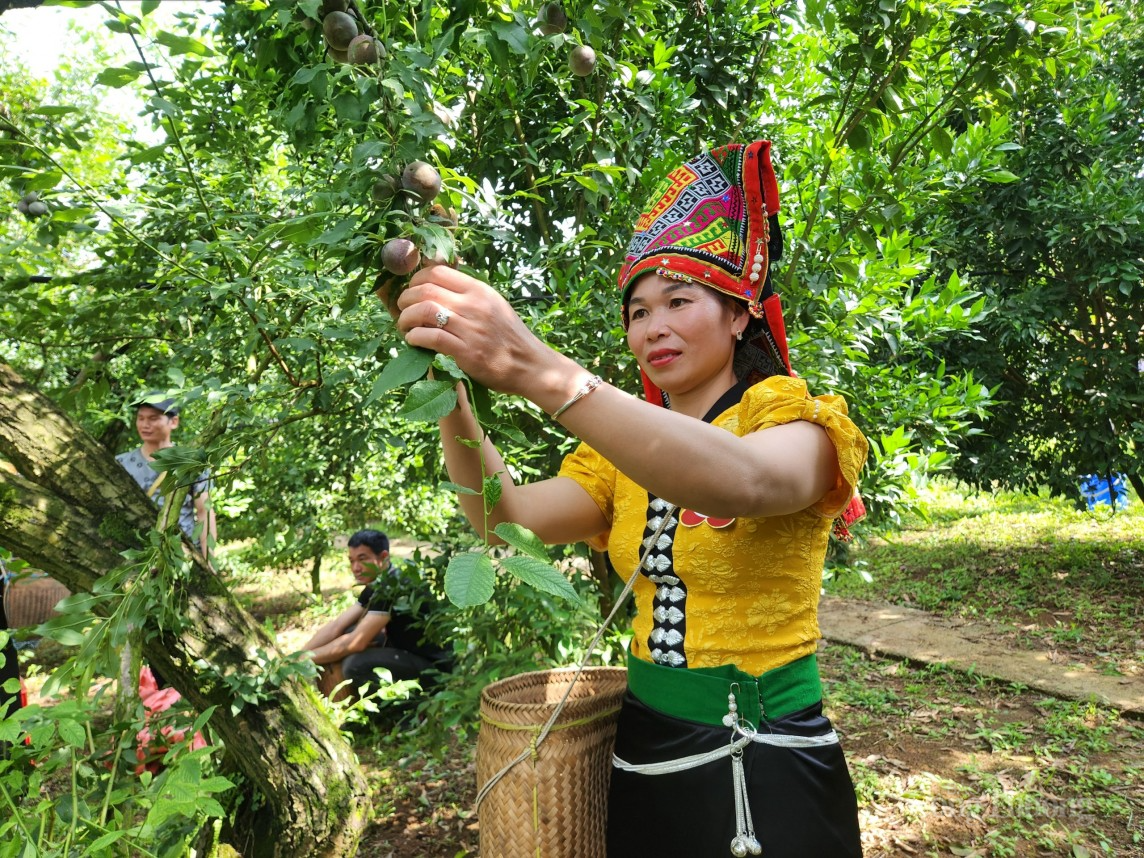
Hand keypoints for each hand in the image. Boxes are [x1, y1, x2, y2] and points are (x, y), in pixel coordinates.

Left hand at [396, 266, 558, 397]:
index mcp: (479, 290)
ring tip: (405, 326)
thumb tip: (441, 279)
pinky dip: (415, 337)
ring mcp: (470, 328)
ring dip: (407, 318)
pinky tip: (414, 340)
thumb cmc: (509, 336)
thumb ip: (470, 293)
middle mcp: (474, 305)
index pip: (437, 272)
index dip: (416, 279)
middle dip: (406, 299)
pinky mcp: (466, 351)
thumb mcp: (494, 304)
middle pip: (425, 290)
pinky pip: (430, 337)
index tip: (412, 291)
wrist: (529, 364)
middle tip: (403, 309)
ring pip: (424, 311)